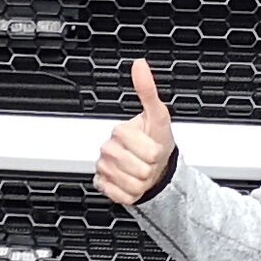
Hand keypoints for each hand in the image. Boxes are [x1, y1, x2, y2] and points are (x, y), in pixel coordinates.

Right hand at [94, 60, 178, 206]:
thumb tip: (139, 64)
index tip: (153, 147)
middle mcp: (107, 149)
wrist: (153, 167)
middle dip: (149, 168)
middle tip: (148, 161)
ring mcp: (103, 168)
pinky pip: (120, 196)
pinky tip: (131, 183)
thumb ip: (148, 90)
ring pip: (129, 184)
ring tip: (141, 172)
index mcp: (120, 131)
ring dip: (141, 183)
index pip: (143, 149)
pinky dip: (130, 194)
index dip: (154, 152)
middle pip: (136, 169)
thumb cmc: (156, 141)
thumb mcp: (158, 116)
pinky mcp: (102, 186)